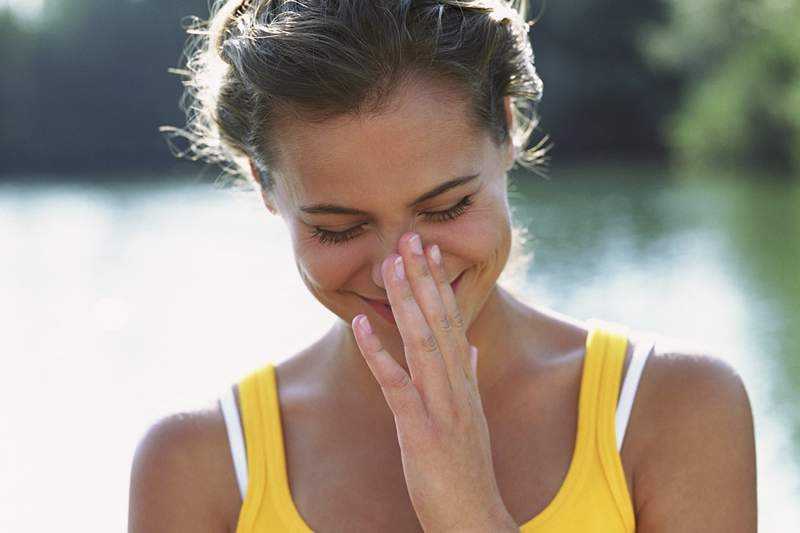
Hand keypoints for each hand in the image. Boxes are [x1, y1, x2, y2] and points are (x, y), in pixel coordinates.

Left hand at [351, 232, 517, 532]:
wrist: (474, 518)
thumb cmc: (467, 471)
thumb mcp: (471, 419)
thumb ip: (469, 380)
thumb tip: (471, 350)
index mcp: (464, 383)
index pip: (453, 323)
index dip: (440, 285)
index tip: (430, 251)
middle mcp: (456, 387)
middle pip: (440, 322)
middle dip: (424, 278)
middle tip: (410, 237)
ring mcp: (441, 406)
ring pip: (423, 343)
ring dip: (407, 301)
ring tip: (392, 264)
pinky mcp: (422, 428)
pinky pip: (396, 384)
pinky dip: (379, 352)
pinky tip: (362, 325)